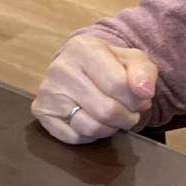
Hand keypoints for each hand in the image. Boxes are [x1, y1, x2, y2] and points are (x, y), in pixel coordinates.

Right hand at [31, 35, 157, 143]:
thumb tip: (145, 92)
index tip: (141, 98)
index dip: (137, 99)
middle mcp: (59, 68)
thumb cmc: (110, 64)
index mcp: (82, 48)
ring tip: (113, 117)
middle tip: (130, 112)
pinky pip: (74, 137)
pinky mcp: (41, 112)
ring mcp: (47, 92)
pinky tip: (92, 120)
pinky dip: (90, 135)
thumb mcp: (133, 60)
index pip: (118, 85)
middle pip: (106, 111)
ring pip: (90, 127)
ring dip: (110, 128)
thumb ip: (144, 72)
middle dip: (127, 117)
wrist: (81, 66)